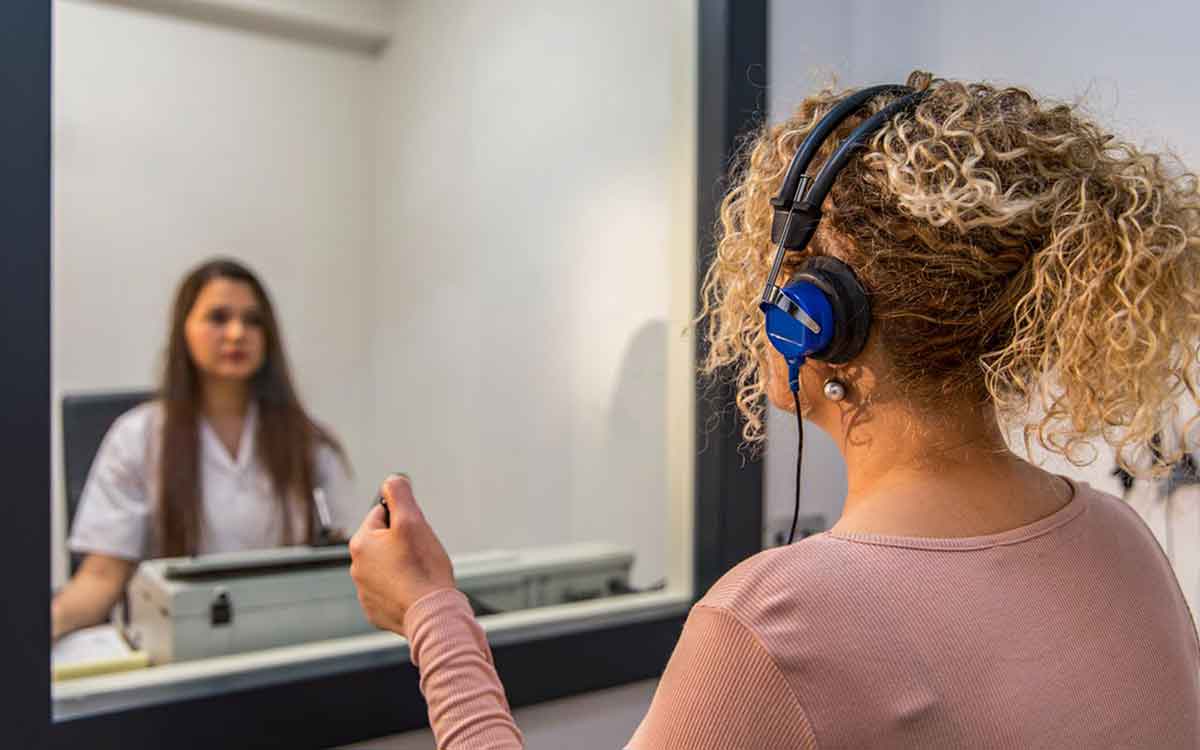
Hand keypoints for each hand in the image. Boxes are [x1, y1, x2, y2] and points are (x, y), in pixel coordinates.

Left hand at [349, 474, 455, 635]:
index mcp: (361, 543)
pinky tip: (415, 591)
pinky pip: (388, 591)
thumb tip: (392, 480)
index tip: (416, 532)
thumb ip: (399, 494)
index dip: (405, 519)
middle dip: (402, 543)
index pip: (382, 514)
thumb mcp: (413, 520)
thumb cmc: (423, 569)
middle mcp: (356, 567)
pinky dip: (401, 589)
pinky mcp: (375, 610)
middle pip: (384, 542)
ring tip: (420, 573)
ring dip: (401, 566)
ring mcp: (364, 591)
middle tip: (421, 553)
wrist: (431, 614)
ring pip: (386, 567)